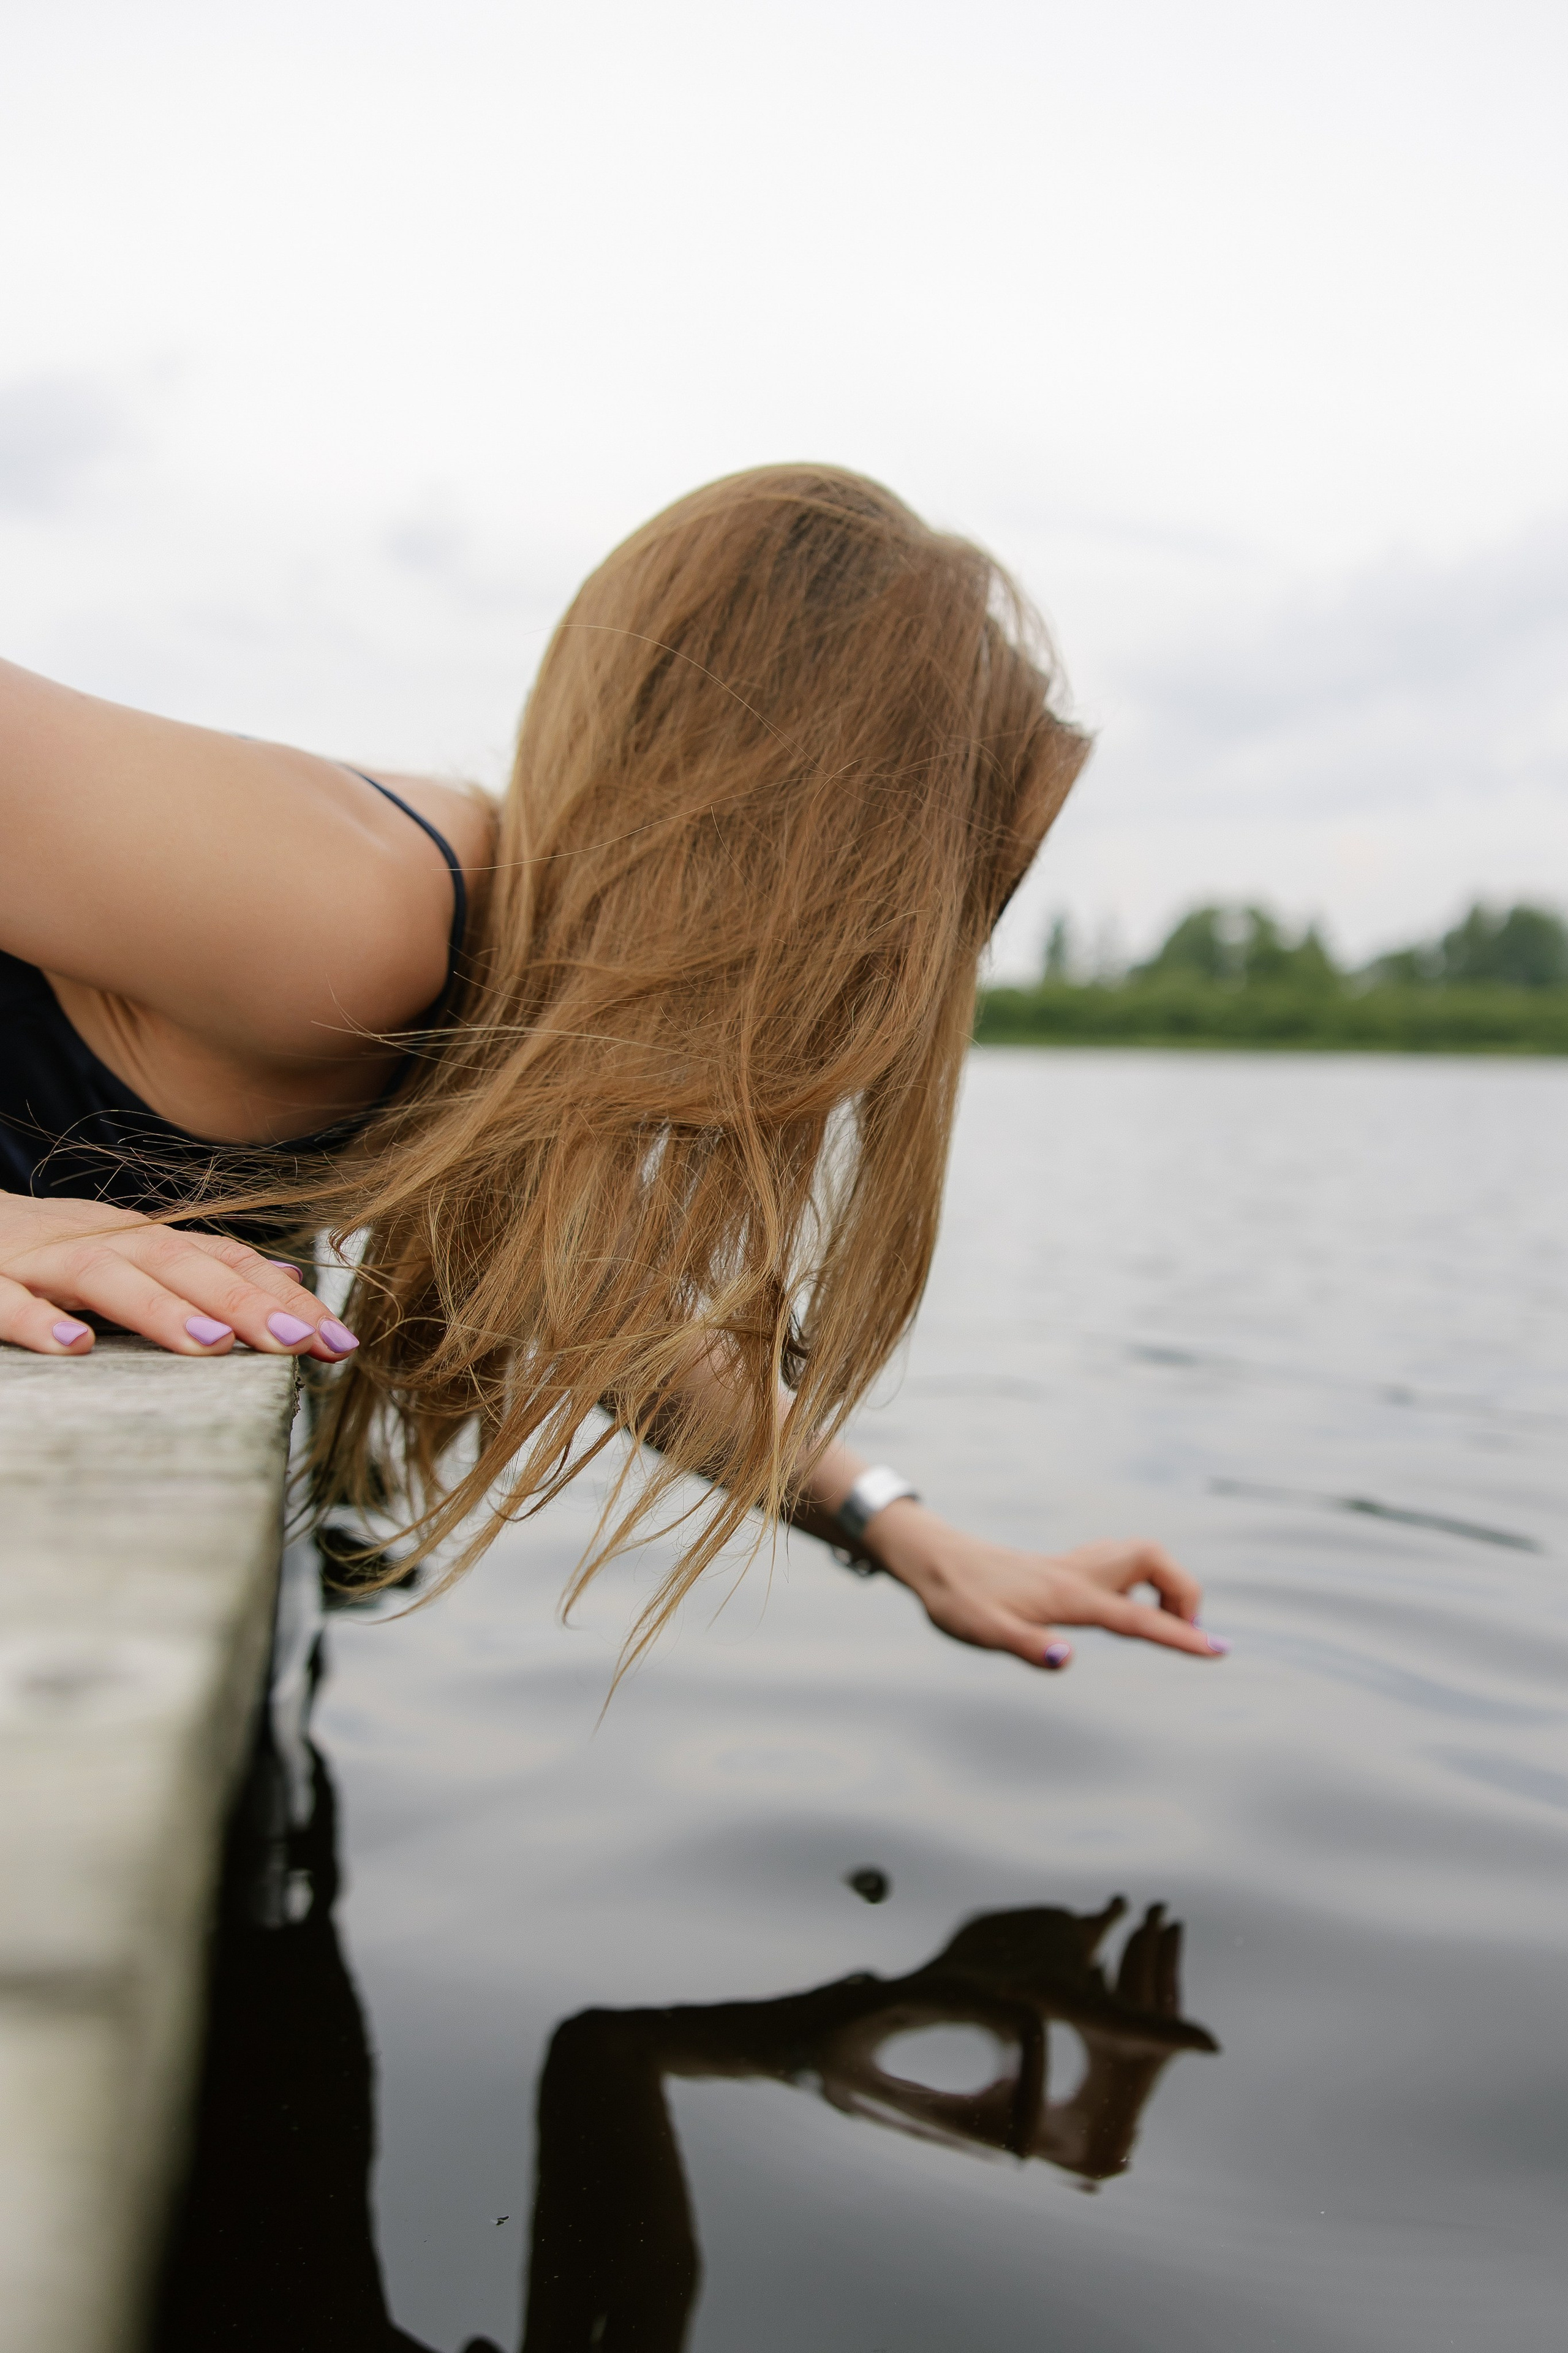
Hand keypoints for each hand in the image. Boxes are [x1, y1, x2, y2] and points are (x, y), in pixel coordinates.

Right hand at [0, 1191, 357, 1360]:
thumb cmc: (41, 1252)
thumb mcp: (127, 1253)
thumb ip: (201, 1266)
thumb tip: (287, 1278)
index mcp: (137, 1240)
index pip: (222, 1260)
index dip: (283, 1297)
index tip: (340, 1341)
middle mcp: (97, 1241)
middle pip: (176, 1262)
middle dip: (244, 1302)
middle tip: (300, 1343)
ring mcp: (37, 1261)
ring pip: (103, 1277)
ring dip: (160, 1309)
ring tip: (213, 1346)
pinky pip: (5, 1301)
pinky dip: (38, 1322)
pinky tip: (71, 1349)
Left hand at [863, 1503, 1225, 1669]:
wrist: (933, 1561)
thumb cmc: (957, 1600)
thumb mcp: (983, 1633)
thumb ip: (1028, 1647)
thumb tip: (1068, 1660)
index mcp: (1069, 1596)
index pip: (1139, 1617)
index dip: (1181, 1636)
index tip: (1219, 1651)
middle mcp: (1078, 1574)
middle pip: (1153, 1561)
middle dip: (1182, 1592)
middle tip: (1180, 1633)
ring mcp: (1072, 1566)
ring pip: (1139, 1555)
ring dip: (1163, 1584)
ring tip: (1160, 1623)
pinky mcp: (1063, 1567)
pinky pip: (1120, 1563)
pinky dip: (1139, 1580)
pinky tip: (1124, 1606)